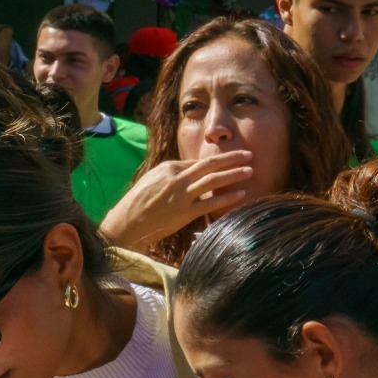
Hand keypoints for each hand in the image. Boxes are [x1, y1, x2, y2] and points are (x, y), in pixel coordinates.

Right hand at [97, 152, 253, 250]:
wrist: (127, 222)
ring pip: (213, 180)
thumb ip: (175, 174)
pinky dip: (227, 197)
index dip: (219, 159)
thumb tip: (195, 171)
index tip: (235, 157)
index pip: (199, 161)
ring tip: (250, 170)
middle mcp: (176, 178)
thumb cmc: (140, 202)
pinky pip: (211, 203)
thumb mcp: (155, 179)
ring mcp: (181, 195)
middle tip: (249, 155)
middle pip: (209, 164)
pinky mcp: (185, 212)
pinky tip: (241, 193)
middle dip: (231, 158)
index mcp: (169, 167)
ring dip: (234, 174)